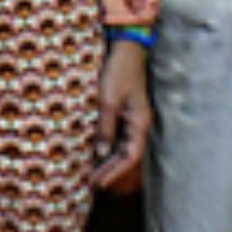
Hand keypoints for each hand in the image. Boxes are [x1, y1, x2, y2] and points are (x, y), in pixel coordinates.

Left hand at [90, 39, 151, 188]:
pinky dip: (108, 147)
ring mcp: (134, 119)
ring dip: (108, 161)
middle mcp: (140, 124)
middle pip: (127, 156)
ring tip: (92, 173)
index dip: (115, 172)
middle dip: (110, 171)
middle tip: (91, 183)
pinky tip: (96, 153)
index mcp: (140, 123)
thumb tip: (100, 153)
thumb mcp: (108, 100)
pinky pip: (119, 136)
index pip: (130, 157)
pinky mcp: (127, 112)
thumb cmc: (119, 72)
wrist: (127, 48)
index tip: (99, 183)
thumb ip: (105, 128)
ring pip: (123, 147)